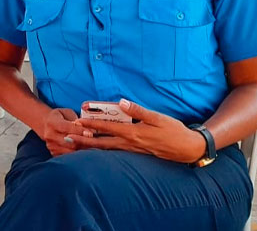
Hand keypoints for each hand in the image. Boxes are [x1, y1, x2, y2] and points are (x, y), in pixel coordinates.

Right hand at [40, 108, 92, 156]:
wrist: (46, 125)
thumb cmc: (60, 117)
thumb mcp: (67, 113)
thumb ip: (75, 120)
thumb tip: (85, 128)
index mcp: (52, 122)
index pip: (66, 127)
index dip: (79, 131)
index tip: (90, 133)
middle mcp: (49, 135)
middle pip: (69, 142)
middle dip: (83, 143)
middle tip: (95, 143)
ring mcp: (51, 146)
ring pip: (69, 151)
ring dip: (82, 151)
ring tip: (93, 150)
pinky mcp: (53, 153)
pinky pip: (67, 157)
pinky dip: (77, 157)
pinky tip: (85, 154)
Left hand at [70, 99, 206, 162]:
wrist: (188, 149)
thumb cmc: (174, 131)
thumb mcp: (158, 117)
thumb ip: (138, 110)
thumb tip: (122, 101)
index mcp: (134, 132)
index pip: (107, 127)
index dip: (91, 123)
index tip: (77, 121)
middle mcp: (130, 144)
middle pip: (102, 143)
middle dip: (84, 140)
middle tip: (68, 138)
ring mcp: (133, 151)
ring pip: (107, 150)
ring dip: (91, 147)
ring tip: (77, 144)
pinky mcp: (136, 154)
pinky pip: (115, 153)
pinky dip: (103, 151)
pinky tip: (96, 150)